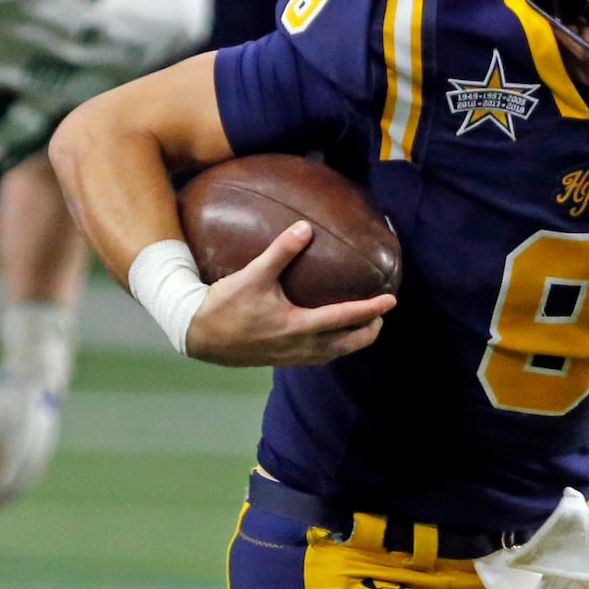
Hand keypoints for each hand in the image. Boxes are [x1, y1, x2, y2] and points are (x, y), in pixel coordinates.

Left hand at [0, 374, 60, 518]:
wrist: (36, 384)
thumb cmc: (6, 402)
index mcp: (17, 456)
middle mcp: (32, 461)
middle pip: (13, 494)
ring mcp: (41, 457)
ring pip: (22, 487)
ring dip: (3, 499)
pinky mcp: (43, 450)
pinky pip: (28, 477)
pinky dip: (13, 487)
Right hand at [184, 222, 393, 366]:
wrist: (198, 335)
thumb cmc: (226, 305)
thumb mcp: (253, 275)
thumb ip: (280, 252)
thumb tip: (305, 228)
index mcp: (297, 326)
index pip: (344, 318)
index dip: (370, 309)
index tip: (390, 301)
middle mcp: (299, 346)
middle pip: (347, 344)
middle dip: (368, 332)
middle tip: (381, 317)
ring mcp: (290, 357)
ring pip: (333, 355)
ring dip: (352, 343)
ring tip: (363, 328)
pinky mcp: (280, 360)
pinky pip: (317, 358)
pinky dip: (333, 348)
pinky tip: (330, 338)